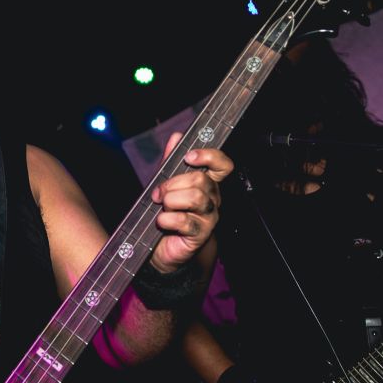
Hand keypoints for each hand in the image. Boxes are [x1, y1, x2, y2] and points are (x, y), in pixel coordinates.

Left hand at [150, 132, 232, 270]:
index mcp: (207, 184)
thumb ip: (171, 161)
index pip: (223, 165)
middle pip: (201, 179)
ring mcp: (209, 217)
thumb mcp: (166, 183)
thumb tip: (176, 137)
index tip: (189, 157)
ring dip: (170, 200)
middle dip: (173, 183)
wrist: (162, 246)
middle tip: (159, 193)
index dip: (210, 157)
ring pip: (195, 198)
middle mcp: (212, 199)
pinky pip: (185, 220)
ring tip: (161, 207)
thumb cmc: (167, 212)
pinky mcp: (200, 234)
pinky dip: (167, 219)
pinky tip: (162, 221)